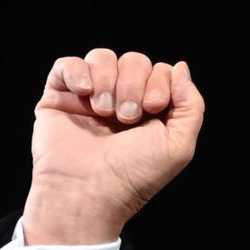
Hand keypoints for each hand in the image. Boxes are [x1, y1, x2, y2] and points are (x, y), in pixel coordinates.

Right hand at [21, 48, 204, 243]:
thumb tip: (180, 67)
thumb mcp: (178, 145)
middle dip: (133, 84)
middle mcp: (119, 102)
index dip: (159, 83)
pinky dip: (78, 72)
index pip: (160, 71)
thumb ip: (191, 105)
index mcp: (149, 112)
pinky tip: (84, 94)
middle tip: (127, 117)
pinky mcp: (58, 99)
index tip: (152, 109)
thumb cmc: (133, 176)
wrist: (88, 192)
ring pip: (102, 57)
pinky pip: (67, 64)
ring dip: (108, 79)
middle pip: (134, 61)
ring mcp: (88, 99)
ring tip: (103, 111)